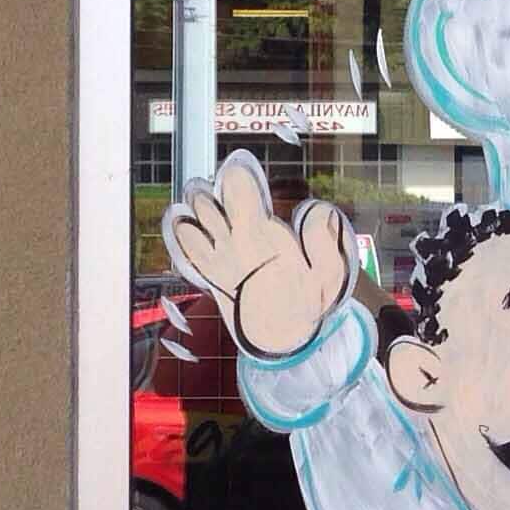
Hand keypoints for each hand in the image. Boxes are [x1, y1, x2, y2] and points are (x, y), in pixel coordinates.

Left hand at [160, 150, 350, 361]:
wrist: (283, 341)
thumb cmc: (306, 304)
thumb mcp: (328, 272)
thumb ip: (323, 238)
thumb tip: (315, 208)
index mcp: (261, 236)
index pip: (237, 191)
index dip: (234, 174)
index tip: (238, 168)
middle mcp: (232, 245)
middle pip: (206, 203)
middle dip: (208, 189)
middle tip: (219, 187)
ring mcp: (216, 261)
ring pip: (190, 223)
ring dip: (192, 208)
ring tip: (201, 201)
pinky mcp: (209, 276)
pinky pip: (184, 249)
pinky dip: (180, 233)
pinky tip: (183, 223)